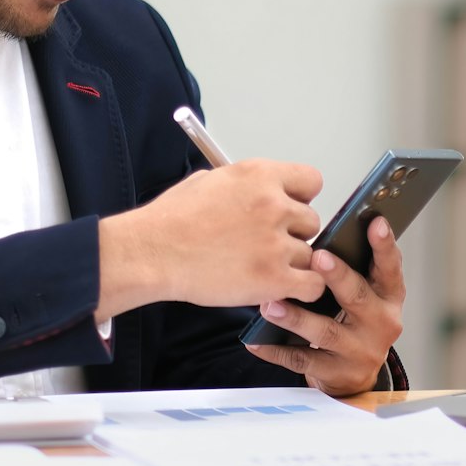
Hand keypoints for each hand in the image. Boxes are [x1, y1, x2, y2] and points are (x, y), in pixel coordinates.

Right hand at [97, 160, 326, 318]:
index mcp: (260, 176)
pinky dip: (301, 289)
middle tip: (266, 244)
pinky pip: (313, 285)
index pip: (311, 181)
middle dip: (292, 233)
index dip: (300, 198)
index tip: (288, 210)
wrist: (153, 253)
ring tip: (260, 267)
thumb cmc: (172, 220)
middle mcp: (274, 205)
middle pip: (311, 221)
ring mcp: (276, 243)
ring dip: (290, 263)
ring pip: (309, 255)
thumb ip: (246, 185)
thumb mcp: (210, 180)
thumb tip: (260, 190)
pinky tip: (281, 287)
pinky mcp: (274, 278)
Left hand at [246, 214, 404, 396]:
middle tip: (317, 257)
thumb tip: (323, 235)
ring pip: (325, 331)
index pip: (390, 267)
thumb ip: (353, 269)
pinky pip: (301, 359)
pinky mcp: (336, 373)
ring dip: (296, 317)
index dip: (384, 245)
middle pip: (357, 297)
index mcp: (388, 297)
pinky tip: (256, 340)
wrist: (355, 377)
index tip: (375, 222)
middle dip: (337, 276)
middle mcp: (380, 323)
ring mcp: (359, 351)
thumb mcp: (366, 295)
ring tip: (270, 304)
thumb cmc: (355, 322)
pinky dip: (276, 350)